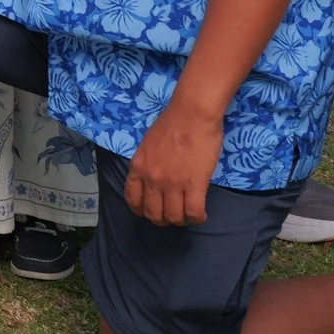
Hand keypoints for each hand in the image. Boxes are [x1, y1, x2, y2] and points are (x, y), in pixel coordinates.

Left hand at [122, 98, 224, 226]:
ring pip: (174, 217)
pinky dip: (197, 218)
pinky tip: (201, 214)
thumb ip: (147, 165)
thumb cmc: (172, 123)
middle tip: (173, 214)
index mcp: (138, 167)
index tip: (152, 211)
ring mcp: (172, 183)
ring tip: (189, 214)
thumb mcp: (148, 145)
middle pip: (153, 214)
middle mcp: (152, 179)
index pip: (133, 200)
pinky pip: (194, 213)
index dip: (142, 211)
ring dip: (182, 220)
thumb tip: (153, 180)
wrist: (192, 113)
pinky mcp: (194, 185)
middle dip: (163, 219)